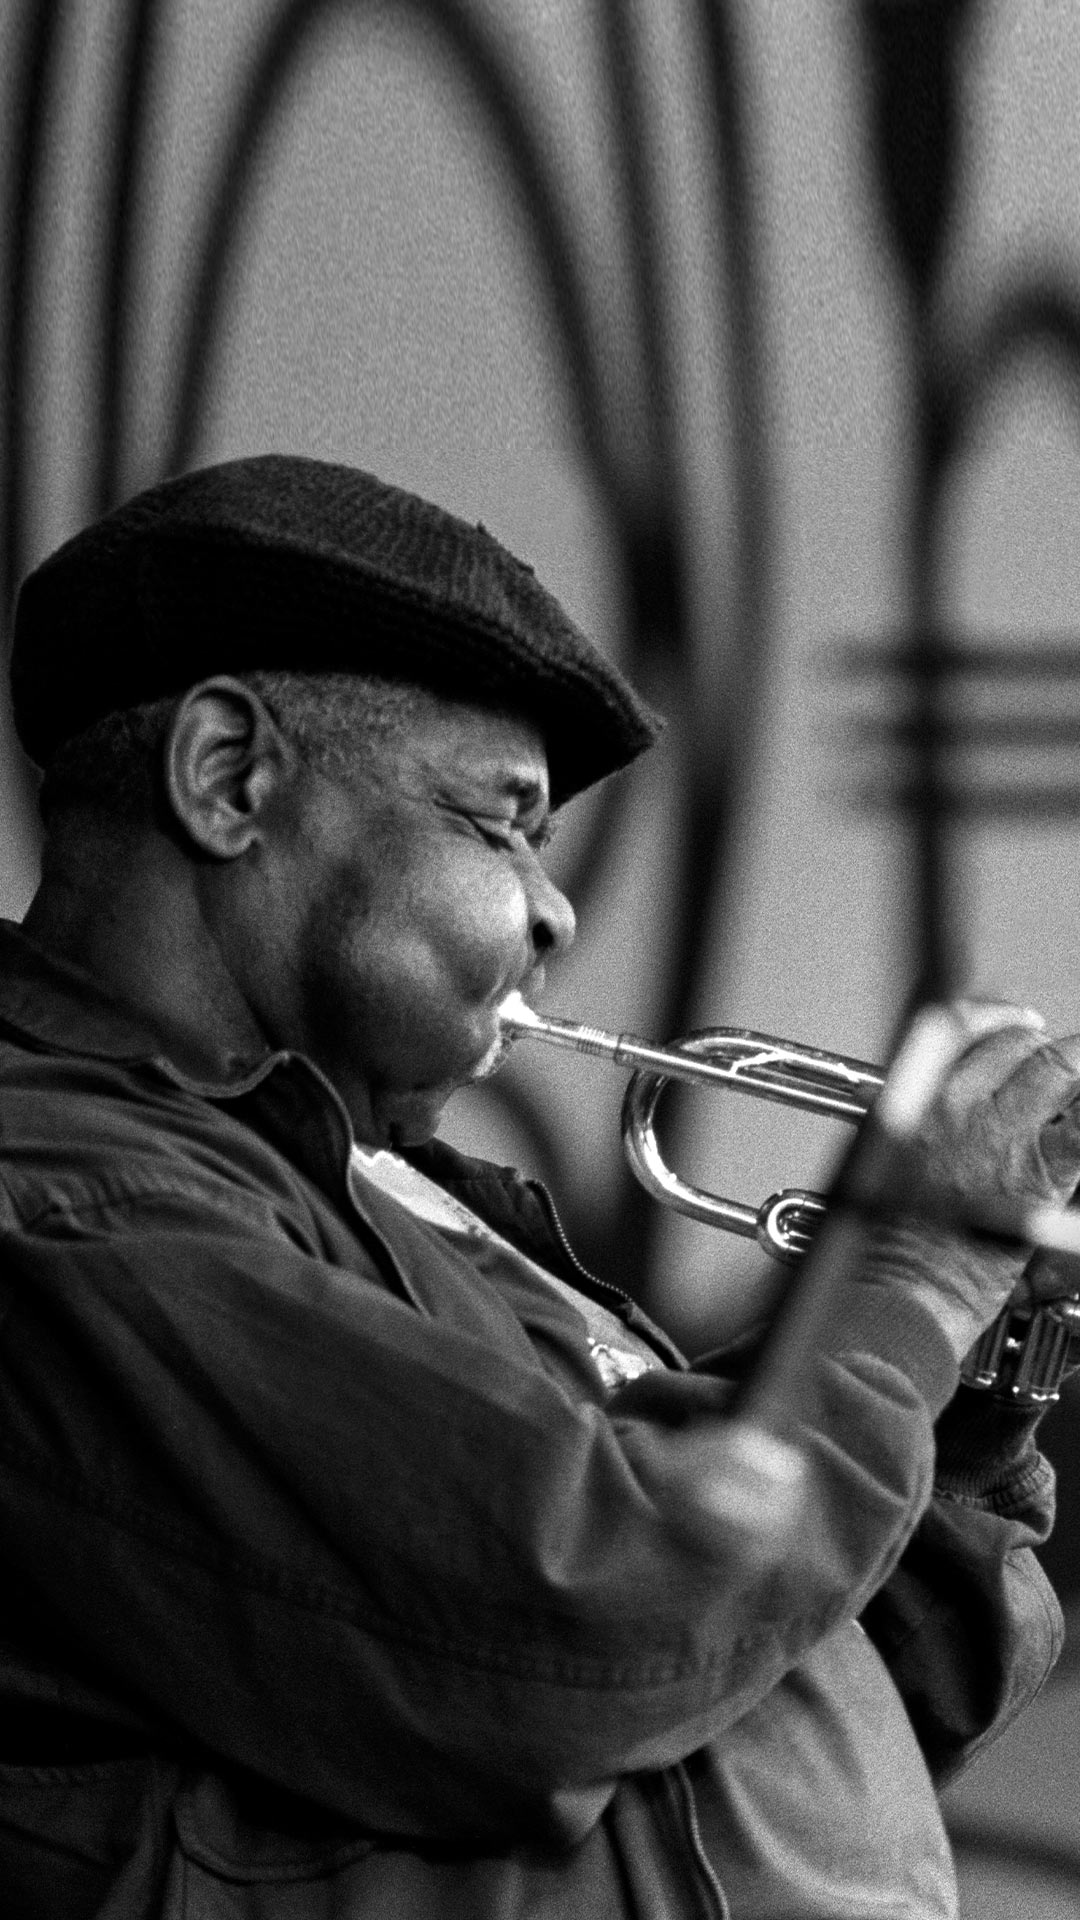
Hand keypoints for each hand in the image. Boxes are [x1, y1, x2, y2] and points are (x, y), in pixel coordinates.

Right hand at [871, 1001, 1079, 1363]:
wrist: (906, 1291)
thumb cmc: (890, 1245)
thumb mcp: (884, 1160)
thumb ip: (919, 1122)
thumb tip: (954, 1103)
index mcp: (910, 1096)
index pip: (961, 1025)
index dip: (996, 1014)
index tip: (1016, 1020)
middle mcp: (954, 1104)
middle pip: (1018, 1042)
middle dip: (1044, 1048)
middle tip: (1058, 1067)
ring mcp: (999, 1132)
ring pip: (1059, 1065)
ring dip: (1076, 1070)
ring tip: (1079, 1088)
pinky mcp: (1039, 1169)